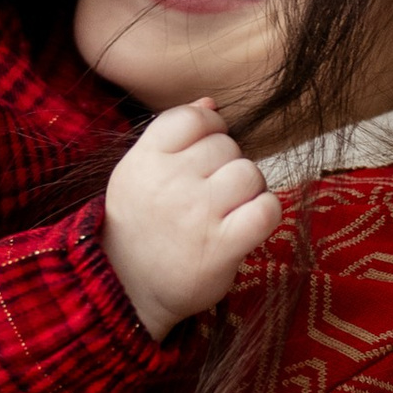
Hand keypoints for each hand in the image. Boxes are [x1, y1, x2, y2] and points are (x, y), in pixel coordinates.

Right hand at [101, 102, 282, 338]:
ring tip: (228, 211)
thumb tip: (210, 103)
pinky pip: (266, 208)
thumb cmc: (139, 227)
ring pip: (249, 173)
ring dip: (247, 190)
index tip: (204, 156)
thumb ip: (171, 137)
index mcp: (145, 160)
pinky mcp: (222, 246)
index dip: (211, 129)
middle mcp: (170, 182)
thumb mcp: (139, 174)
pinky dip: (264, 214)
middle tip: (210, 195)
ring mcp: (197, 214)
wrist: (126, 289)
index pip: (195, 118)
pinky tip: (246, 225)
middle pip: (226, 145)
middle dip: (226, 166)